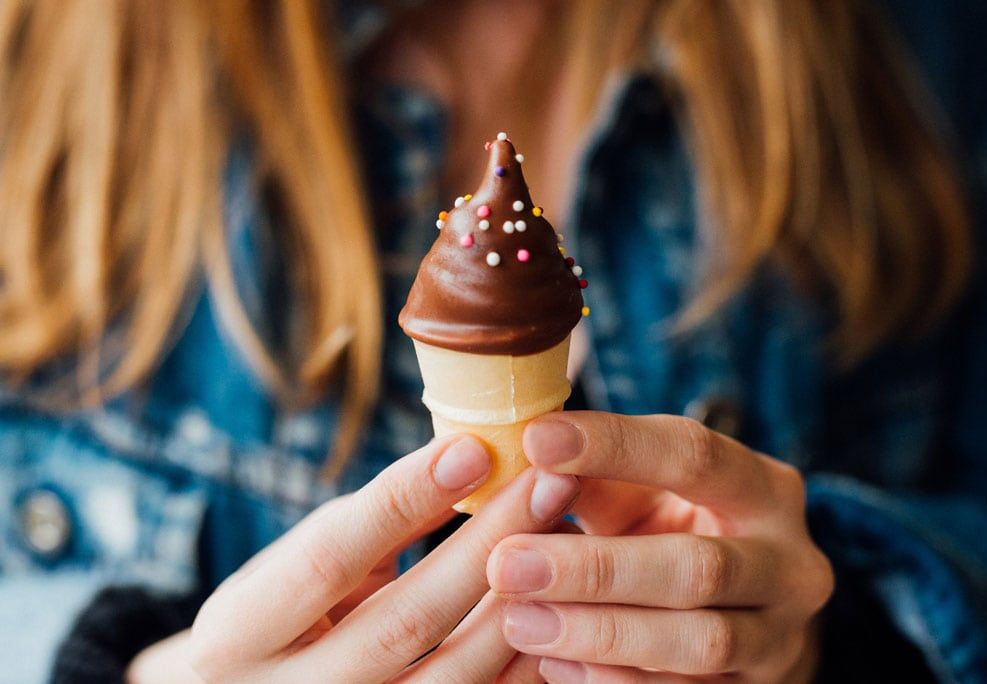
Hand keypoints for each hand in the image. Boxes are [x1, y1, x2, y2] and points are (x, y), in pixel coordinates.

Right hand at [186, 434, 579, 682]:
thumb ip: (371, 527)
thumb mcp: (296, 569)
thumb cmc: (276, 621)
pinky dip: (525, 660)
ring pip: (453, 677)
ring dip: (520, 600)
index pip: (327, 558)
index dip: (401, 500)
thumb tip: (465, 459)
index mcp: (238, 634)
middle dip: (486, 544)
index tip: (472, 447)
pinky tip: (559, 602)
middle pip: (406, 620)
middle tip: (549, 481)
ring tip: (565, 533)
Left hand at [486, 412, 833, 682]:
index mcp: (764, 490)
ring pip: (699, 642)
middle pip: (698, 567)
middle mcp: (790, 564)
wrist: (744, 615)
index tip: (535, 441)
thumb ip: (595, 480)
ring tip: (520, 621)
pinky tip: (554, 665)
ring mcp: (782, 639)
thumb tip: (524, 461)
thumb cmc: (676, 533)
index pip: (695, 456)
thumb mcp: (645, 495)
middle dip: (596, 567)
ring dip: (602, 633)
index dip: (614, 446)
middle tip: (508, 562)